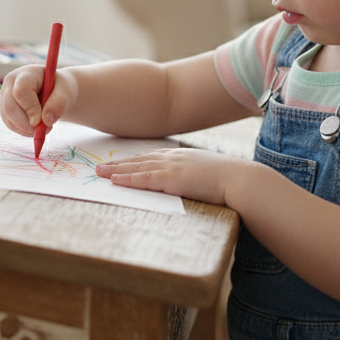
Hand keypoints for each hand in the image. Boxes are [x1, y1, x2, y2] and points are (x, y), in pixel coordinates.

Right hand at [0, 64, 75, 136]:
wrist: (56, 91)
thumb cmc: (61, 88)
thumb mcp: (66, 91)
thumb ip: (59, 103)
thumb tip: (46, 120)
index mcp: (26, 73)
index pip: (21, 90)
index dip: (31, 108)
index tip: (44, 121)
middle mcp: (11, 83)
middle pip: (10, 107)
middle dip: (27, 124)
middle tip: (46, 130)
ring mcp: (5, 96)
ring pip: (8, 119)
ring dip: (27, 129)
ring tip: (45, 127)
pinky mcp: (5, 110)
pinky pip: (10, 125)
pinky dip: (24, 131)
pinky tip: (37, 128)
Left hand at [96, 148, 255, 204]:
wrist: (240, 180)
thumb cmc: (230, 180)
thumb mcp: (209, 174)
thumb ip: (196, 176)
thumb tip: (192, 183)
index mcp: (182, 156)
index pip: (152, 157)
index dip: (134, 160)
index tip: (119, 162)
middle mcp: (174, 158)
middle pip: (139, 160)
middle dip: (118, 163)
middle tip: (100, 166)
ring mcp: (172, 167)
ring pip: (137, 168)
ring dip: (116, 170)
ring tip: (99, 173)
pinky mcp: (172, 179)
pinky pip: (144, 179)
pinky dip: (127, 179)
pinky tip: (114, 181)